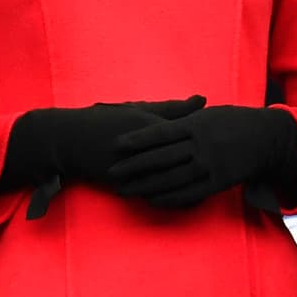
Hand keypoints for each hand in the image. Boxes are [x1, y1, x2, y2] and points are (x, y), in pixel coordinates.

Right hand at [3, 96, 207, 217]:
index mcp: (147, 125)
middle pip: (181, 158)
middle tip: (226, 161)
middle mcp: (142, 147)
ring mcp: (132, 168)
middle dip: (203, 160)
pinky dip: (172, 196)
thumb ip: (171, 108)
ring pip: (170, 180)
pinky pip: (154, 194)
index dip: (205, 136)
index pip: (185, 133)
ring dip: (192, 182)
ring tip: (215, 181)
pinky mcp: (124, 185)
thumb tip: (202, 100)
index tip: (225, 135)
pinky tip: (190, 196)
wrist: (70, 140)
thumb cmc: (108, 120)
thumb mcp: (138, 109)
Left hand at [109, 105, 296, 208]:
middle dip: (134, 166)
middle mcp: (200, 146)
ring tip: (126, 190)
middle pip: (161, 157)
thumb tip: (163, 117)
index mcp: (196, 125)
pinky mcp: (216, 183)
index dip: (137, 139)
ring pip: (172, 178)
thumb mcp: (209, 114)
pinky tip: (153, 200)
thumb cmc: (235, 121)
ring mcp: (209, 166)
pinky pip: (189, 193)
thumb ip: (185, 117)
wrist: (266, 139)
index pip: (160, 133)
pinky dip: (170, 198)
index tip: (116, 144)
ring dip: (147, 186)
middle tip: (112, 172)